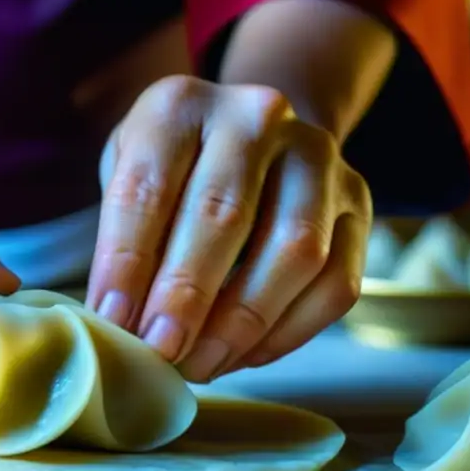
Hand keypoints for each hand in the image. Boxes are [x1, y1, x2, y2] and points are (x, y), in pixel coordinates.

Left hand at [87, 76, 371, 381]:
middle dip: (186, 295)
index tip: (112, 320)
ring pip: (294, 250)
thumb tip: (116, 322)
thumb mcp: (128, 174)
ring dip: (242, 322)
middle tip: (160, 350)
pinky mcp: (357, 204)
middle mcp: (256, 118)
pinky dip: (289, 331)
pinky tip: (244, 355)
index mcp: (179, 107)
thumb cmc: (173, 168)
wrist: (252, 135)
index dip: (127, 261)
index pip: (148, 188)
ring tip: (199, 363)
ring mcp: (317, 158)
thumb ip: (119, 236)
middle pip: (223, 215)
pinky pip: (336, 282)